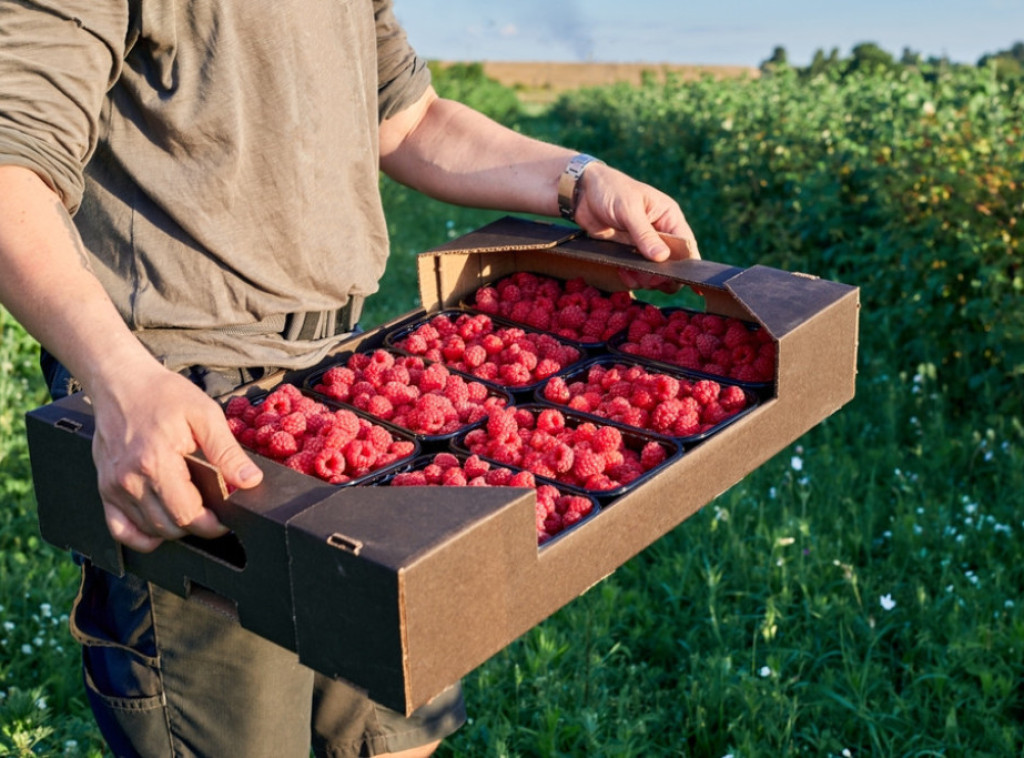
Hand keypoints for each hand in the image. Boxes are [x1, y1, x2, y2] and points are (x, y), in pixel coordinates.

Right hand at [89, 359, 262, 551]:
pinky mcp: (104, 488)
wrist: (122, 383)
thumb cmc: (163, 395)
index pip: (188, 514)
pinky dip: (141, 536)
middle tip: (213, 514)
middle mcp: (130, 479)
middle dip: (197, 527)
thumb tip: (250, 481)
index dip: (212, 524)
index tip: (226, 519)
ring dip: (174, 530)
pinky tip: (160, 528)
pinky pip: (120, 530)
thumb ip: (227, 452)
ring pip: (149, 530)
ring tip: (192, 512)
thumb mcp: (205, 415)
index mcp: (156, 462)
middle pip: (170, 526)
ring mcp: (114, 486)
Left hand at [572, 163, 699, 291]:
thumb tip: (662, 257)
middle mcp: (660, 231)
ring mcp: (644, 243)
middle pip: (672, 262)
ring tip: (631, 274)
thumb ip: (644, 234)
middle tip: (647, 279)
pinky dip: (631, 277)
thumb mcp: (628, 210)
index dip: (687, 264)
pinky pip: (636, 271)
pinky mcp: (629, 252)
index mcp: (668, 216)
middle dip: (661, 274)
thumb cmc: (610, 190)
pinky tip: (623, 273)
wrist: (581, 192)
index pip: (686, 244)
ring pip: (654, 271)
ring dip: (645, 278)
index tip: (678, 279)